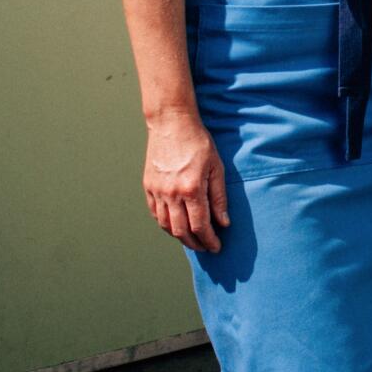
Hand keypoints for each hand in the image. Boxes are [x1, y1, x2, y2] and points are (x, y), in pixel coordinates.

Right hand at [143, 117, 227, 250]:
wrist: (171, 123)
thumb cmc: (198, 143)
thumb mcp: (216, 167)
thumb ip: (219, 198)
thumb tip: (223, 223)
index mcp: (191, 189)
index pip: (200, 226)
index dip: (209, 241)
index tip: (216, 247)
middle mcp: (171, 194)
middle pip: (181, 231)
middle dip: (195, 244)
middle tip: (205, 247)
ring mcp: (157, 191)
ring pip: (166, 225)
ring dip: (180, 237)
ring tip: (192, 239)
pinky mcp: (148, 186)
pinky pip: (155, 213)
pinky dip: (165, 224)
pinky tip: (175, 225)